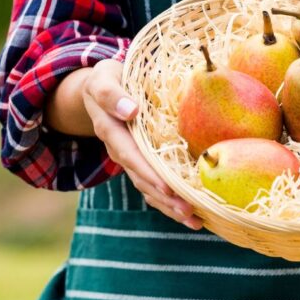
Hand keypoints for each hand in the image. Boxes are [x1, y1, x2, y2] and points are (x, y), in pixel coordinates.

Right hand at [81, 60, 202, 228]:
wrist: (106, 88)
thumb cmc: (110, 79)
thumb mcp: (103, 78)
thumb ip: (111, 93)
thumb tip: (129, 110)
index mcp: (111, 131)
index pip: (131, 155)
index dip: (148, 173)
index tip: (167, 187)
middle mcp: (121, 151)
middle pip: (143, 180)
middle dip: (165, 198)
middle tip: (189, 211)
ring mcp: (132, 161)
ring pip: (150, 189)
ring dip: (171, 207)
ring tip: (195, 220)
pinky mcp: (143, 165)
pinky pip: (155, 188)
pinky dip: (171, 203)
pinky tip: (193, 216)